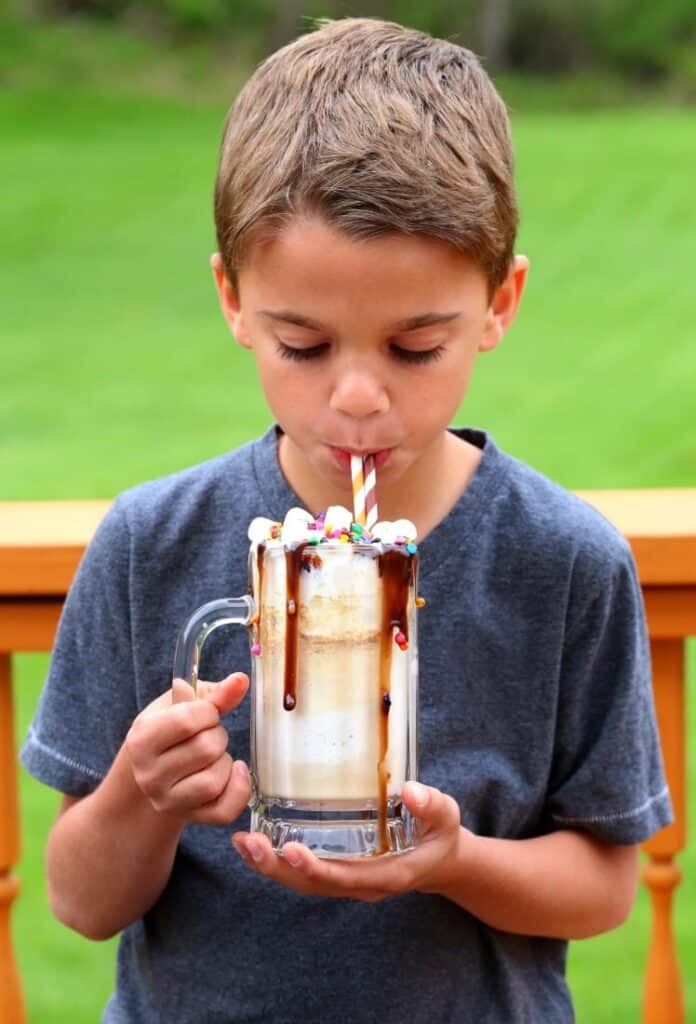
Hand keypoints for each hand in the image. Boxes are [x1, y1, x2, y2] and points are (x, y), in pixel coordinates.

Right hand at [126, 673, 251, 824]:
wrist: (155, 769)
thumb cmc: (171, 729)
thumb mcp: (183, 704)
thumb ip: (214, 693)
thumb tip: (241, 680)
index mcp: (141, 740)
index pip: (188, 720)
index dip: (208, 711)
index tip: (205, 713)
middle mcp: (149, 775)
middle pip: (207, 749)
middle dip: (218, 735)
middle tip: (208, 734)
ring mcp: (167, 801)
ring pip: (215, 780)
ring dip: (225, 761)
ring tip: (213, 755)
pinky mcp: (189, 818)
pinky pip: (225, 811)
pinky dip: (238, 789)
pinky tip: (234, 772)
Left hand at [232, 782, 461, 900]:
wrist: (441, 859)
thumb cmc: (441, 834)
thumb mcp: (446, 816)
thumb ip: (431, 805)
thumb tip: (412, 791)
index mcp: (387, 874)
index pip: (344, 877)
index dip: (315, 867)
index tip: (289, 850)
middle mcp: (362, 884)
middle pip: (313, 885)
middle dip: (277, 868)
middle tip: (248, 843)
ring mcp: (348, 881)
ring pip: (302, 883)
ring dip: (269, 866)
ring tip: (240, 843)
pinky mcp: (338, 872)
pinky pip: (303, 873)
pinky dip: (276, 861)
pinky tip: (253, 843)